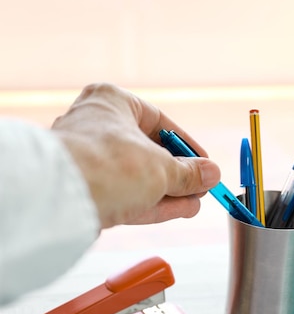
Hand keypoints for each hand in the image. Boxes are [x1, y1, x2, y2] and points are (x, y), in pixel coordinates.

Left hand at [52, 83, 220, 227]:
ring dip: (169, 193)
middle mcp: (97, 127)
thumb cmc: (107, 165)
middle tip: (200, 187)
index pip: (158, 121)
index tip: (204, 163)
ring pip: (138, 177)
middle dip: (178, 175)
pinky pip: (125, 194)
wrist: (63, 198)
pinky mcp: (86, 190)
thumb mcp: (162, 168)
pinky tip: (178, 211)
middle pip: (148, 152)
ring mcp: (89, 161)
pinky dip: (152, 203)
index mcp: (112, 102)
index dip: (186, 145)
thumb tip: (210, 173)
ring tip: (194, 204)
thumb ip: (189, 173)